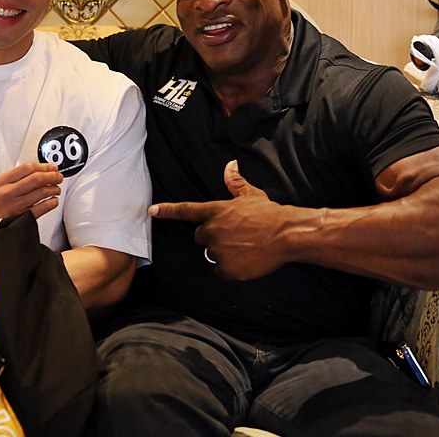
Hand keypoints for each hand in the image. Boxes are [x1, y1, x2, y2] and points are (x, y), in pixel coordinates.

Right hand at [0, 163, 63, 226]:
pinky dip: (52, 202)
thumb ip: (22, 175)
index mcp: (2, 181)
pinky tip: (53, 200)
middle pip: (36, 178)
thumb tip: (48, 168)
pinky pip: (44, 207)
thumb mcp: (4, 184)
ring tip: (56, 189)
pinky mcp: (23, 217)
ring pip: (42, 192)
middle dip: (52, 176)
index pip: (27, 168)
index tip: (53, 167)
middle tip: (58, 177)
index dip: (44, 166)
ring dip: (54, 189)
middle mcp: (8, 192)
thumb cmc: (2, 202)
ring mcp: (16, 205)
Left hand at [149, 160, 288, 279]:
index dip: (167, 210)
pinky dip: (229, 270)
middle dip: (212, 237)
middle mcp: (212, 230)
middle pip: (200, 237)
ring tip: (244, 248)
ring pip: (211, 255)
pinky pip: (219, 272)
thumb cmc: (269, 214)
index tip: (152, 211)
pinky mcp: (226, 269)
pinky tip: (244, 262)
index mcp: (215, 211)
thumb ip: (235, 183)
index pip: (185, 210)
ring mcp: (217, 250)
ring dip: (222, 253)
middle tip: (235, 236)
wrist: (286, 234)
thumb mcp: (251, 195)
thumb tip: (230, 166)